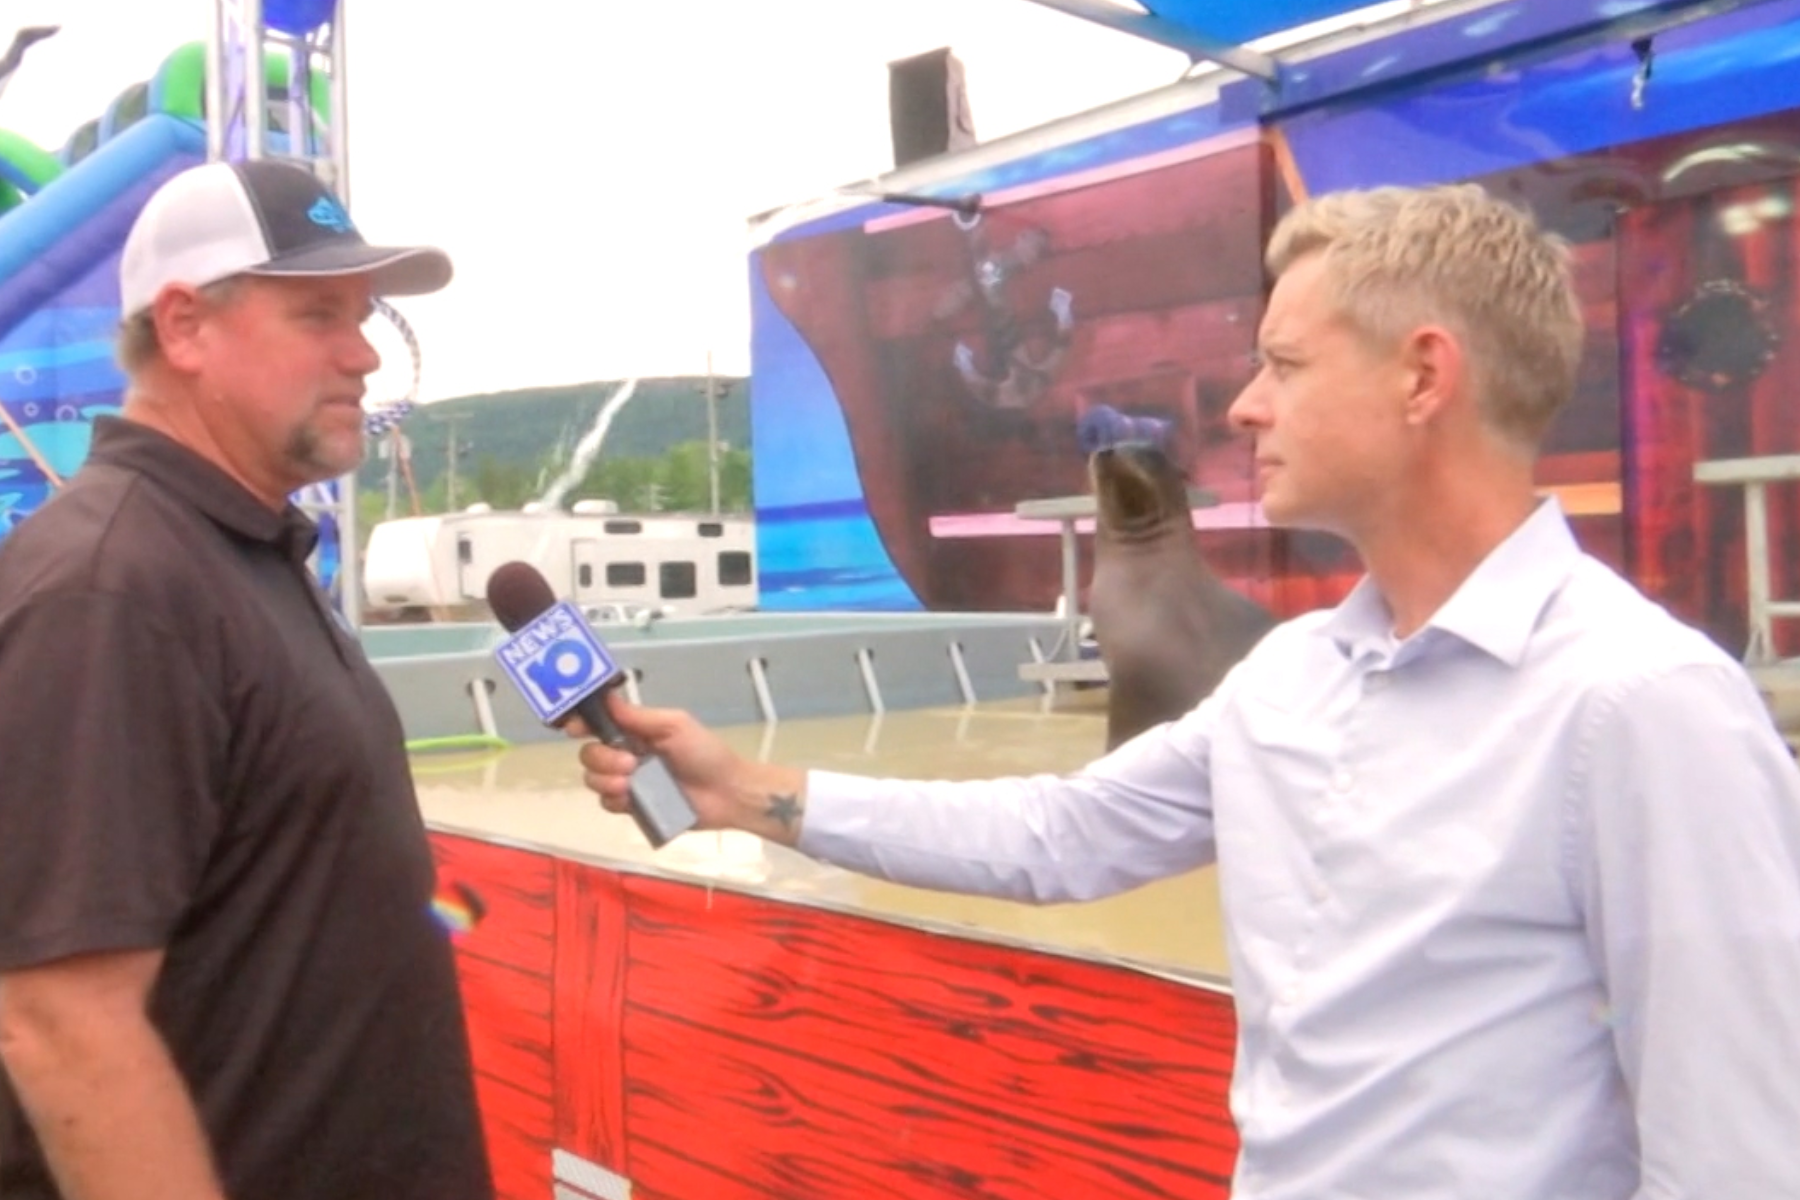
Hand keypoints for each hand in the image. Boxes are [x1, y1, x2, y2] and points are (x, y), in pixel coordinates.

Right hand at [569, 692, 807, 843]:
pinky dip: (615, 800)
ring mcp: (628, 782)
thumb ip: (638, 716)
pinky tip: (632, 800)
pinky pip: (607, 803)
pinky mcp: (633, 807)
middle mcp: (626, 754)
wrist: (727, 793)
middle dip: (601, 758)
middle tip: (629, 765)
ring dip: (606, 780)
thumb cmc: (705, 753)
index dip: (580, 723)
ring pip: (593, 779)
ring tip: (631, 785)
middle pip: (589, 753)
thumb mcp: (674, 725)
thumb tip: (606, 697)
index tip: (574, 728)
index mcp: (636, 731)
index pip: (598, 723)